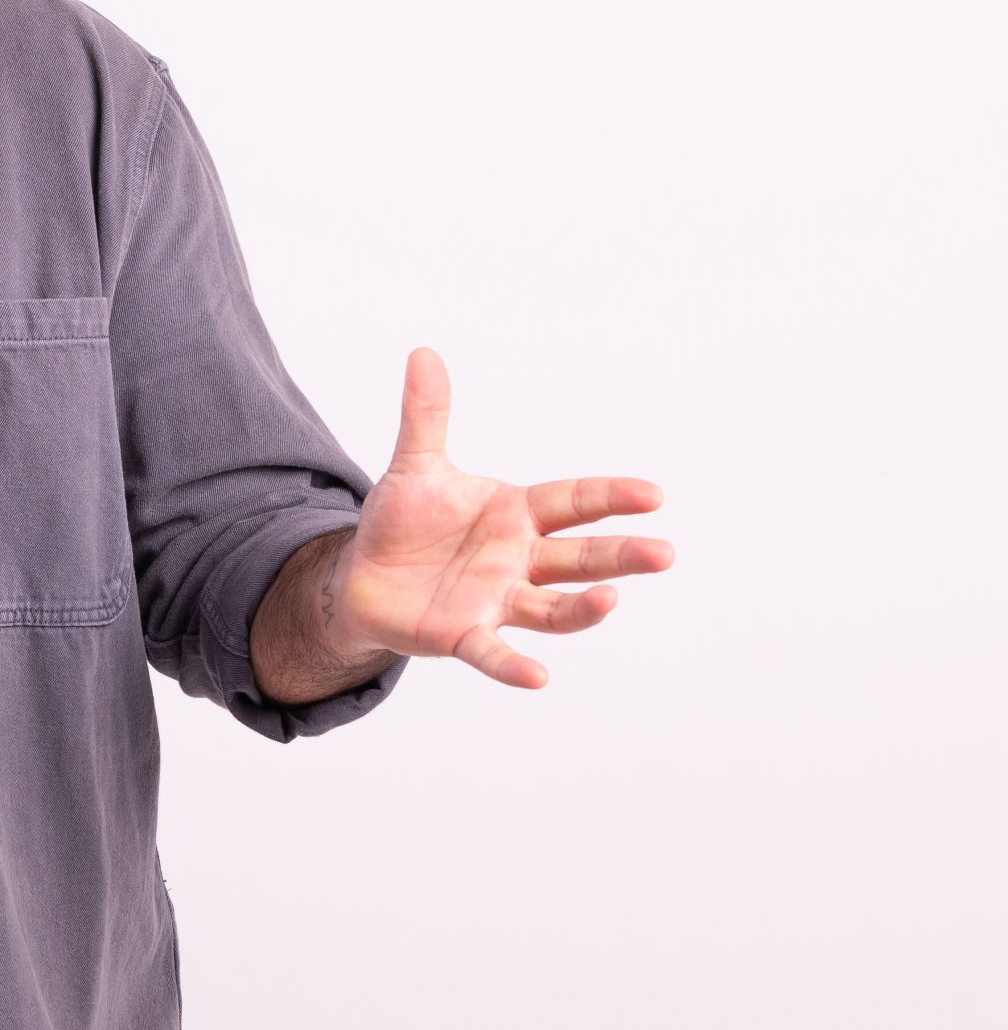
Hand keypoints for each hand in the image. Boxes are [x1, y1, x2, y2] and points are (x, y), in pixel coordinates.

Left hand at [329, 347, 674, 687]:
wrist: (364, 575)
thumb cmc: (403, 521)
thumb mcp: (415, 465)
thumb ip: (426, 415)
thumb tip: (423, 353)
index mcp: (515, 514)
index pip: (572, 502)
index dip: (610, 497)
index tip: (654, 495)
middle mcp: (518, 560)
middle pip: (579, 557)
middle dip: (621, 556)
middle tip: (664, 553)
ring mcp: (496, 601)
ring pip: (551, 607)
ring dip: (582, 608)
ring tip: (609, 600)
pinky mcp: (463, 635)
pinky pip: (494, 652)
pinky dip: (514, 664)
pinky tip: (538, 677)